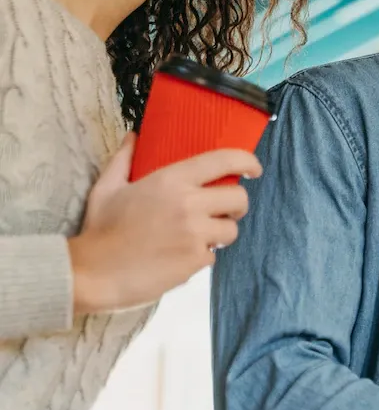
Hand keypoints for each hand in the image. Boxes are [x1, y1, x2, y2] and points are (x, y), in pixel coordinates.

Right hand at [68, 132, 261, 314]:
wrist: (93, 273)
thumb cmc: (100, 229)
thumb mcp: (107, 187)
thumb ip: (124, 159)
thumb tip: (134, 136)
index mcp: (171, 180)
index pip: (224, 161)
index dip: (247, 161)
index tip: (254, 168)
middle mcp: (189, 204)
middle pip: (240, 198)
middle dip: (236, 205)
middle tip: (223, 210)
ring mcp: (195, 233)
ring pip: (231, 230)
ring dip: (219, 233)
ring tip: (196, 235)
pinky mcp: (196, 260)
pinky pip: (212, 255)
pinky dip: (200, 256)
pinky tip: (178, 256)